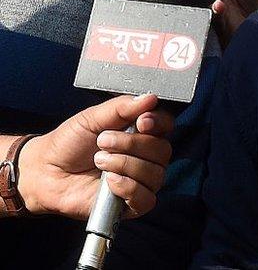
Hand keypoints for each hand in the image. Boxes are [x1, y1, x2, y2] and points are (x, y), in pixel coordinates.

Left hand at [17, 94, 173, 219]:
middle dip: (132, 144)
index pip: (166, 126)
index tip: (142, 122)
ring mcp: (140, 181)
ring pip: (155, 174)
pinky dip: (129, 188)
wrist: (44, 171)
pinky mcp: (131, 204)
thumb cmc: (68, 143)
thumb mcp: (91, 118)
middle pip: (162, 150)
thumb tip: (150, 98)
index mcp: (140, 133)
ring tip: (99, 161)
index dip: (159, 123)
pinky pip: (146, 199)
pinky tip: (109, 181)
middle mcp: (146, 157)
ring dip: (125, 165)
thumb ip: (121, 107)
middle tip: (103, 141)